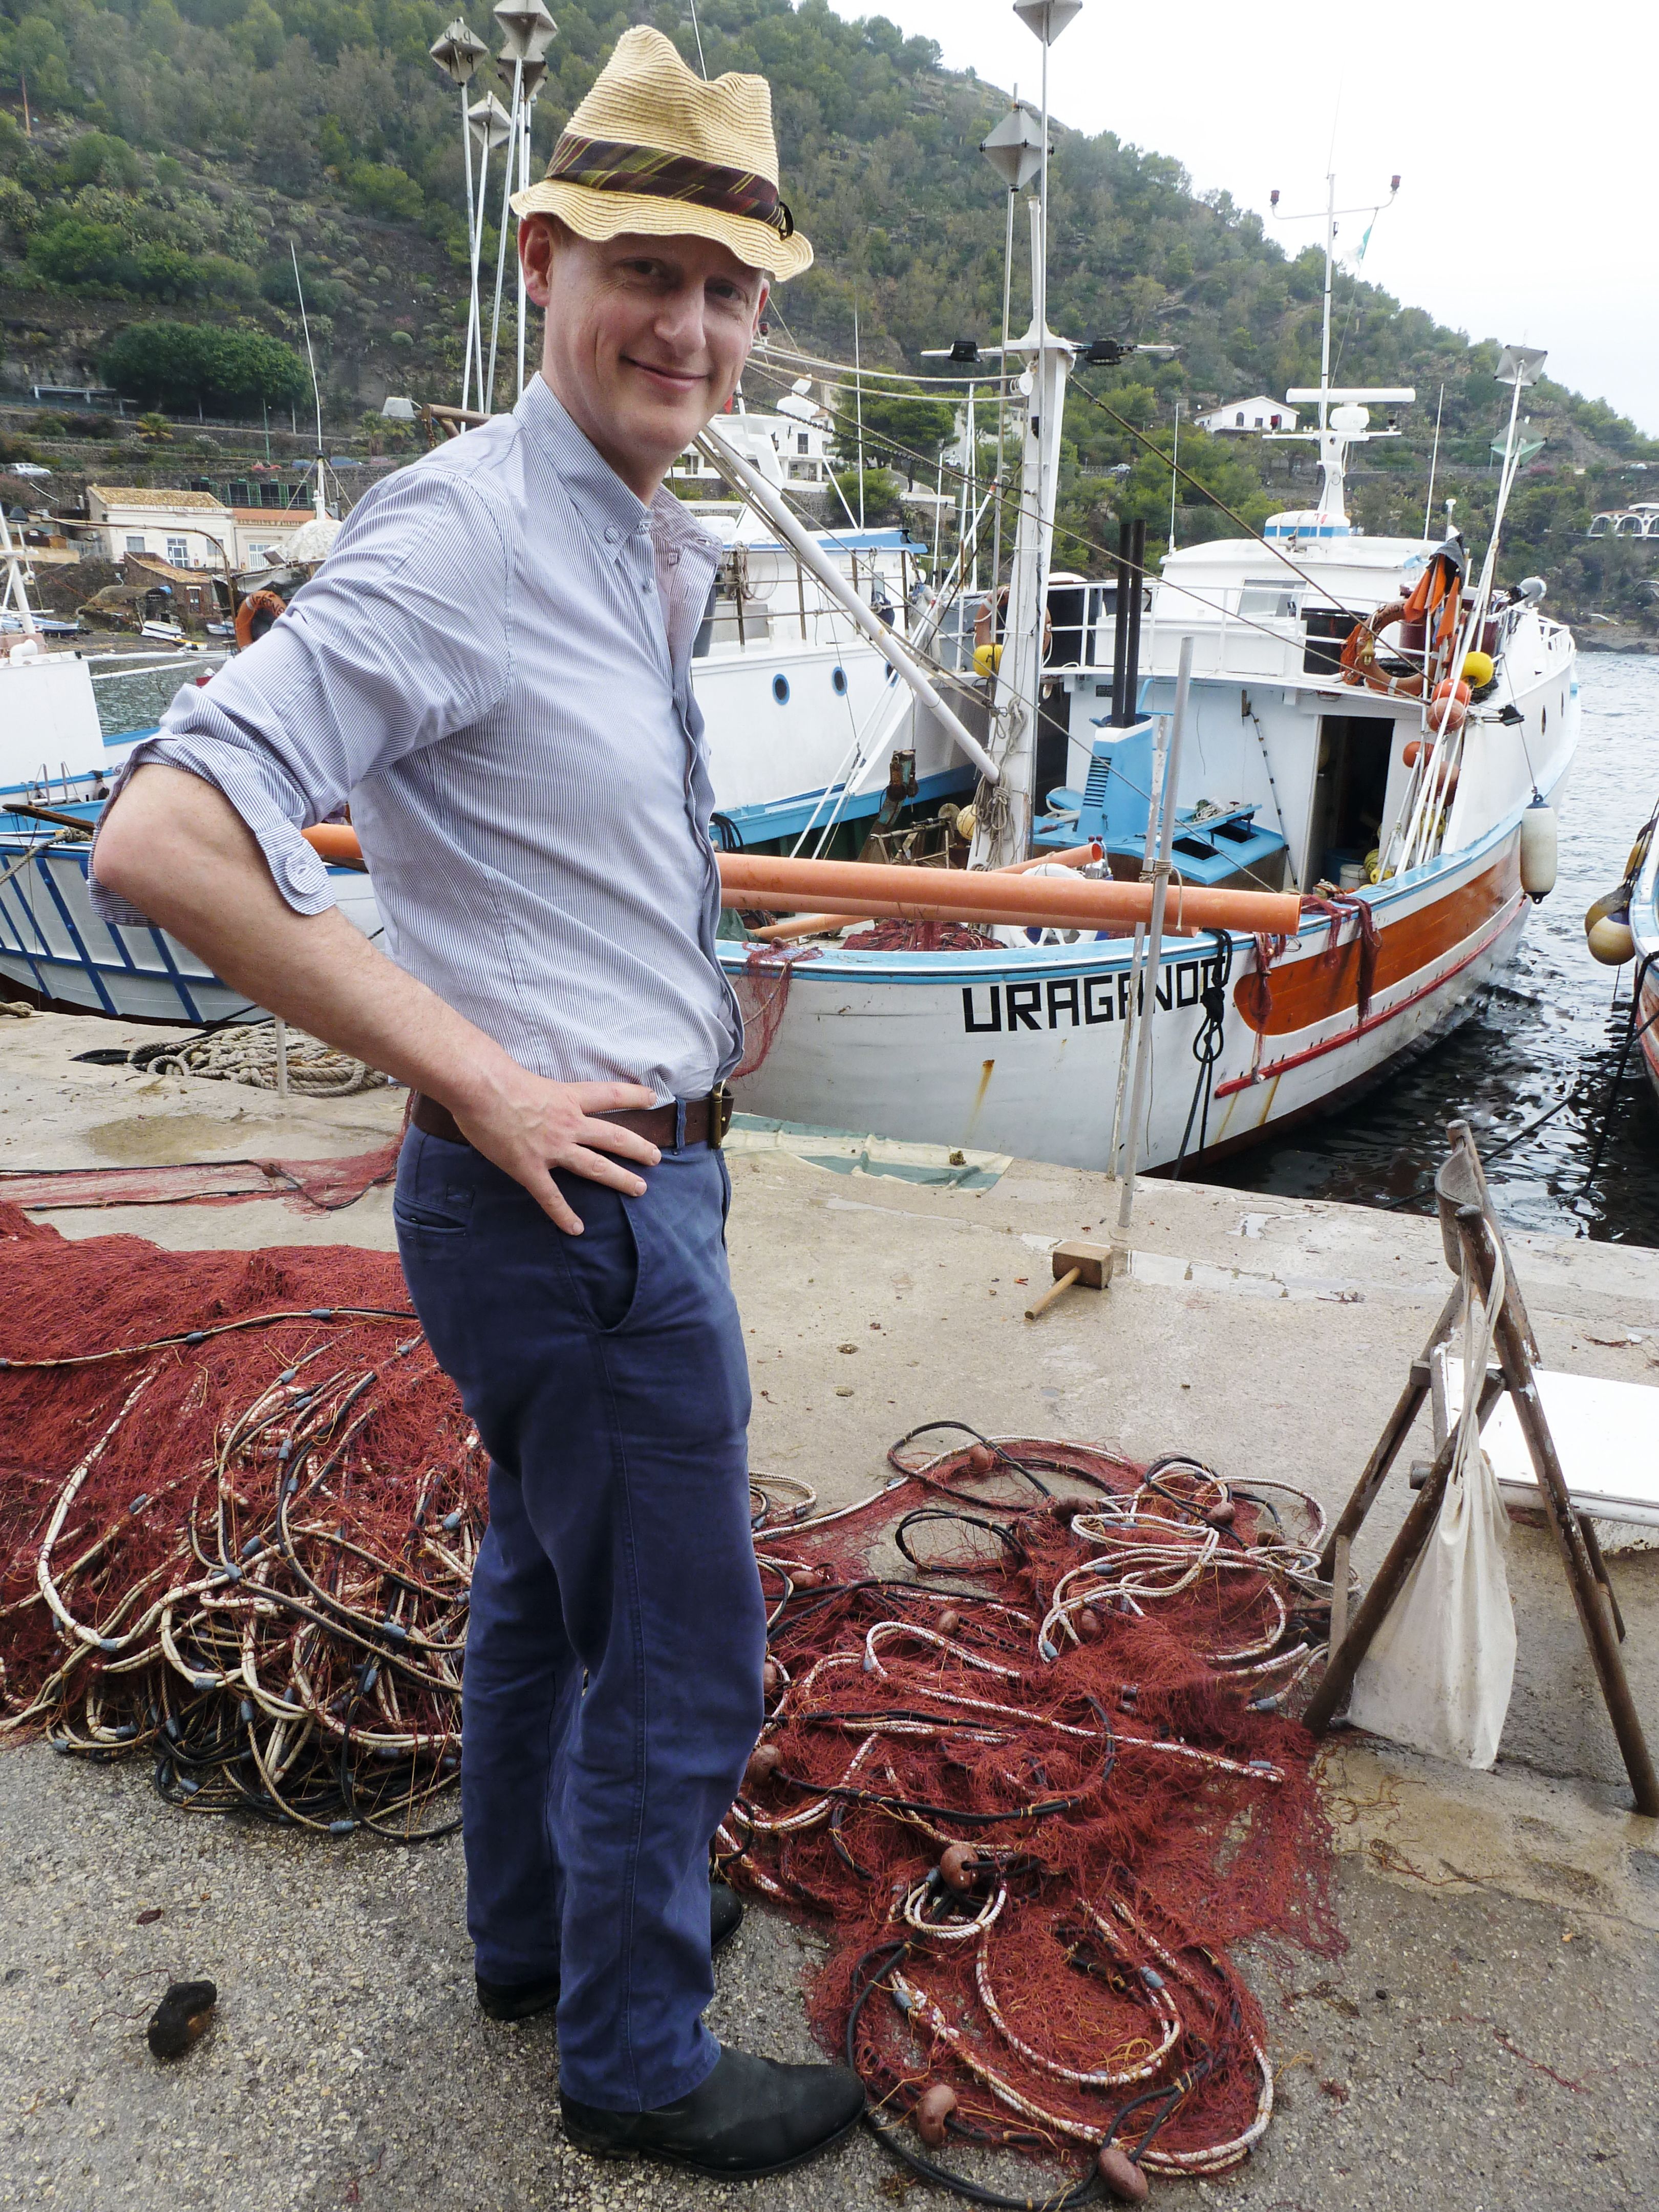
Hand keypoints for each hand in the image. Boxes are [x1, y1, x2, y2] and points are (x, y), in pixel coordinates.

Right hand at [450, 1072, 662, 1234]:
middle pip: (613, 1137)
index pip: (610, 1094)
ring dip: (620, 1178)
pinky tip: (576, 1229)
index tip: (652, 1098)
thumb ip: (539, 1092)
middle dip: (637, 1149)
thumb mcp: (528, 1077)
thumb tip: (530, 1095)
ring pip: (595, 1166)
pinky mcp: (530, 1168)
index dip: (634, 1096)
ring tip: (640, 1189)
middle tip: (656, 1159)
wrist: (479, 1087)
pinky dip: (564, 1215)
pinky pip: (551, 1196)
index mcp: (568, 1097)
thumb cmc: (496, 1077)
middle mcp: (568, 1123)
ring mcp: (552, 1148)